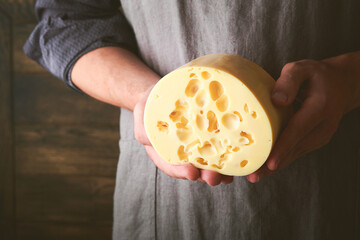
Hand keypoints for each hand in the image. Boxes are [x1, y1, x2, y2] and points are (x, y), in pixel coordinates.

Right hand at [134, 85, 233, 185]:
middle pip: (194, 169)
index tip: (191, 172)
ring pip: (209, 163)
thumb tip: (147, 141)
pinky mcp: (211, 136)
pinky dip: (229, 155)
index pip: (171, 165)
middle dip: (205, 175)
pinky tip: (238, 157)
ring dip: (220, 171)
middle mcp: (182, 152)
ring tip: (229, 174)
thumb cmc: (153, 103)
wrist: (166, 92)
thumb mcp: (142, 112)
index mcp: (164, 150)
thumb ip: (144, 129)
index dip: (180, 171)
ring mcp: (198, 146)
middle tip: (214, 177)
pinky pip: (221, 147)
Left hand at [247, 53, 359, 182]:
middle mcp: (322, 126)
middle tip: (253, 176)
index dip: (283, 147)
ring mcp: (320, 136)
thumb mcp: (302, 68)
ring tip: (254, 176)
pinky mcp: (314, 140)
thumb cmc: (316, 75)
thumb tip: (277, 101)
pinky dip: (280, 160)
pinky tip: (264, 168)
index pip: (298, 130)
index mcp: (319, 107)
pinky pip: (296, 151)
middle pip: (295, 148)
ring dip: (275, 167)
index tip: (270, 163)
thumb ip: (289, 81)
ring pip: (295, 154)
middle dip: (273, 165)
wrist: (342, 85)